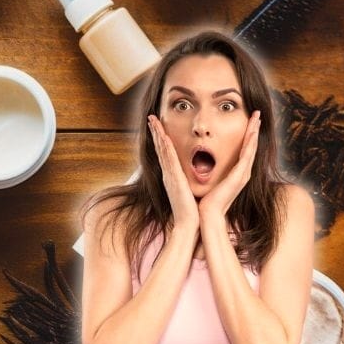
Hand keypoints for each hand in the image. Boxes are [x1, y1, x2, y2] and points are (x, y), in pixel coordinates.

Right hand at [148, 115, 198, 233]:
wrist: (190, 225)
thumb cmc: (191, 212)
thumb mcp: (189, 193)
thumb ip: (188, 185)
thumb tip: (191, 181)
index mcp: (173, 176)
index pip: (165, 154)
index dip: (161, 140)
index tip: (158, 127)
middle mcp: (168, 173)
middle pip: (160, 148)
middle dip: (156, 132)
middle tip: (151, 118)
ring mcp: (169, 175)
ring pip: (162, 150)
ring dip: (157, 134)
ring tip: (153, 121)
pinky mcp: (174, 178)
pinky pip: (169, 158)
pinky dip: (165, 146)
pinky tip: (163, 136)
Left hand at [198, 110, 260, 219]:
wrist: (206, 215)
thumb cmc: (206, 200)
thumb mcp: (209, 180)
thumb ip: (210, 171)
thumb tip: (202, 162)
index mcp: (235, 173)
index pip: (244, 149)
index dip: (247, 134)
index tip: (249, 120)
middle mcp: (242, 172)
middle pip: (251, 145)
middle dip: (254, 129)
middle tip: (257, 113)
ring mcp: (243, 174)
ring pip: (251, 148)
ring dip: (255, 131)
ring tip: (258, 117)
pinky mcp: (240, 177)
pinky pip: (247, 156)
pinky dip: (250, 143)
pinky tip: (252, 132)